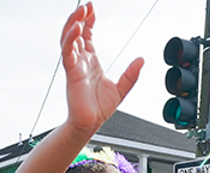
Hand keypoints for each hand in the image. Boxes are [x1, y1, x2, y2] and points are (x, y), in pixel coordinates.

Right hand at [61, 3, 142, 132]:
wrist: (91, 124)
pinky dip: (71, 39)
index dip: (88, 22)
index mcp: (91, 62)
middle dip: (79, 18)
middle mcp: (81, 61)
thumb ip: (131, 74)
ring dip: (72, 24)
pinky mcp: (72, 73)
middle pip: (75, 33)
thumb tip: (142, 60)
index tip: (92, 10)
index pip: (86, 36)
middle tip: (86, 5)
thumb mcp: (122, 88)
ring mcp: (75, 66)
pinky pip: (68, 53)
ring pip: (69, 39)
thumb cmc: (100, 109)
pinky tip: (76, 28)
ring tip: (80, 11)